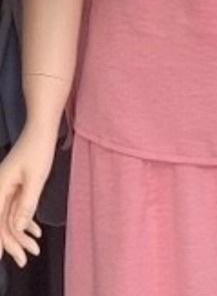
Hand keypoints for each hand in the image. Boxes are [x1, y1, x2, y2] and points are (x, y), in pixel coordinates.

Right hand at [0, 123, 56, 266]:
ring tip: (34, 249)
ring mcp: (6, 187)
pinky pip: (16, 207)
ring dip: (21, 234)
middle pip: (2, 223)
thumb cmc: (38, 149)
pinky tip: (35, 232)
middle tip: (26, 259)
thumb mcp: (36, 178)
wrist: (40, 128)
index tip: (1, 259)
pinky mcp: (15, 184)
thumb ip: (26, 204)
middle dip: (13, 243)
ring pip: (10, 217)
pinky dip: (25, 220)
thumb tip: (18, 228)